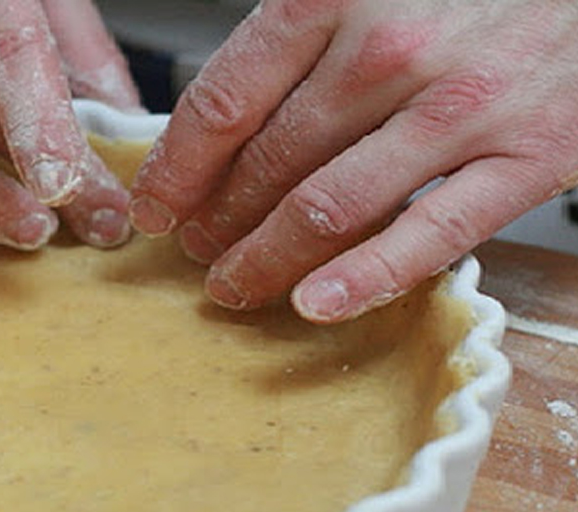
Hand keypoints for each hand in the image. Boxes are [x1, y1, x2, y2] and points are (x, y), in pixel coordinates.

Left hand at [130, 0, 577, 322]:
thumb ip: (298, 35)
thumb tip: (223, 115)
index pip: (223, 103)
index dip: (175, 169)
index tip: (155, 205)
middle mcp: (390, 51)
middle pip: (267, 163)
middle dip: (216, 220)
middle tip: (196, 249)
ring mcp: (461, 107)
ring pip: (330, 207)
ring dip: (267, 257)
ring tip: (235, 283)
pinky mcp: (529, 156)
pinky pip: (431, 234)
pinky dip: (366, 277)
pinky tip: (316, 303)